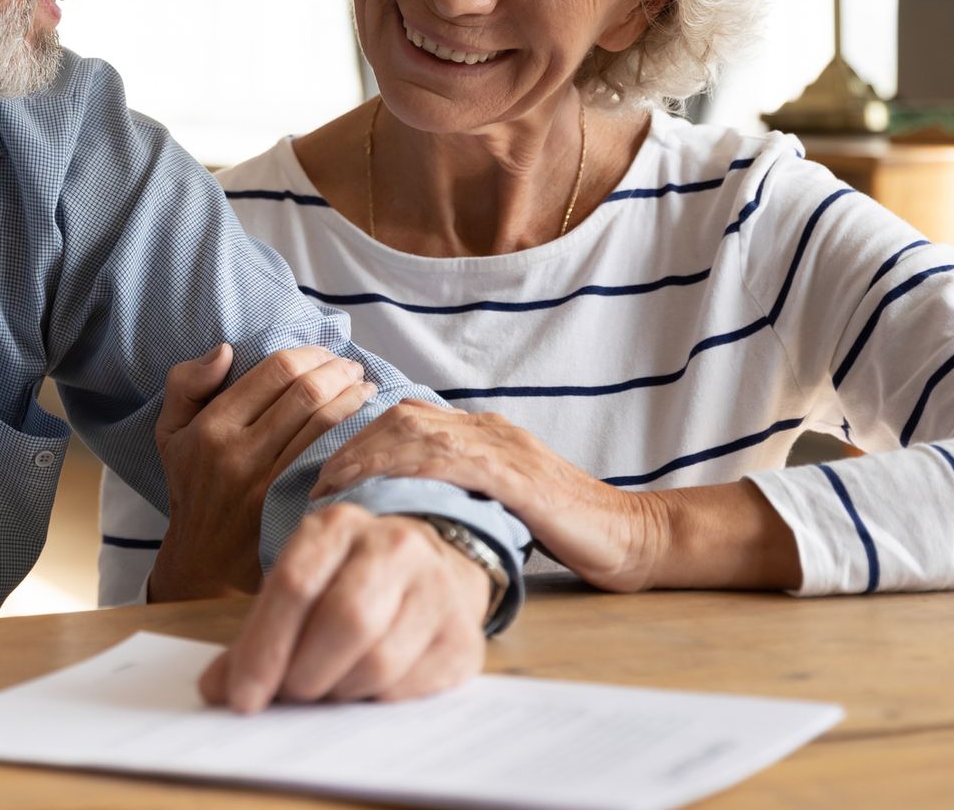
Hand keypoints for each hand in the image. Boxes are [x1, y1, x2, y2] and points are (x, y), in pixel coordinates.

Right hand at [148, 344, 375, 600]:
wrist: (204, 562)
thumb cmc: (192, 487)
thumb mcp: (170, 432)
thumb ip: (186, 383)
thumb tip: (226, 350)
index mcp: (211, 427)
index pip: (274, 371)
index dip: (308, 354)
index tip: (324, 353)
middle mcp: (238, 453)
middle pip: (305, 393)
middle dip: (337, 371)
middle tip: (352, 367)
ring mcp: (268, 483)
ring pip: (324, 424)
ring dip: (354, 398)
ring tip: (365, 388)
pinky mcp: (291, 506)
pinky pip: (331, 459)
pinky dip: (353, 435)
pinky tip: (365, 425)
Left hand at [200, 505, 488, 711]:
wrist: (430, 571)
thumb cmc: (346, 584)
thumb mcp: (298, 589)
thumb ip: (256, 635)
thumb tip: (216, 691)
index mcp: (337, 526)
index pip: (294, 586)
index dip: (263, 649)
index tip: (241, 698)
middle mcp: (393, 545)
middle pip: (345, 621)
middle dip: (305, 674)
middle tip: (290, 695)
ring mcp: (436, 588)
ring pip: (379, 660)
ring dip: (340, 692)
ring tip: (327, 688)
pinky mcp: (463, 636)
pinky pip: (411, 687)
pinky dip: (376, 701)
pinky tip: (365, 690)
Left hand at [312, 400, 664, 591]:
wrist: (635, 537)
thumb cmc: (567, 529)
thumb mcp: (502, 502)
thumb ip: (461, 492)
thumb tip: (401, 508)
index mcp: (483, 433)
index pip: (405, 418)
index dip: (358, 438)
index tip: (326, 470)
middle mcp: (489, 430)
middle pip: (401, 418)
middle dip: (351, 445)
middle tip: (317, 481)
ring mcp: (506, 449)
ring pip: (419, 432)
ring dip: (368, 456)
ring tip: (335, 487)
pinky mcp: (520, 476)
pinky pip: (455, 461)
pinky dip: (411, 470)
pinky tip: (384, 487)